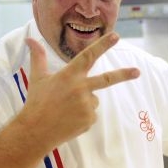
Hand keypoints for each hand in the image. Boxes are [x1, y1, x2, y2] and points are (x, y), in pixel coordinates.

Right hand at [20, 33, 139, 150]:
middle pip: (108, 79)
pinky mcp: (90, 119)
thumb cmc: (36, 102)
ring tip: (66, 110)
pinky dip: (82, 116)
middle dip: (124, 74)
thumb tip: (29, 38)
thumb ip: (38, 57)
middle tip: (138, 71)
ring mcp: (87, 104)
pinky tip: (69, 119)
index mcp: (70, 75)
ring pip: (93, 99)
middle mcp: (81, 88)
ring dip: (83, 102)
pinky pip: (91, 114)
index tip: (116, 36)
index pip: (89, 56)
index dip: (103, 45)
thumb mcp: (37, 78)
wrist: (35, 131)